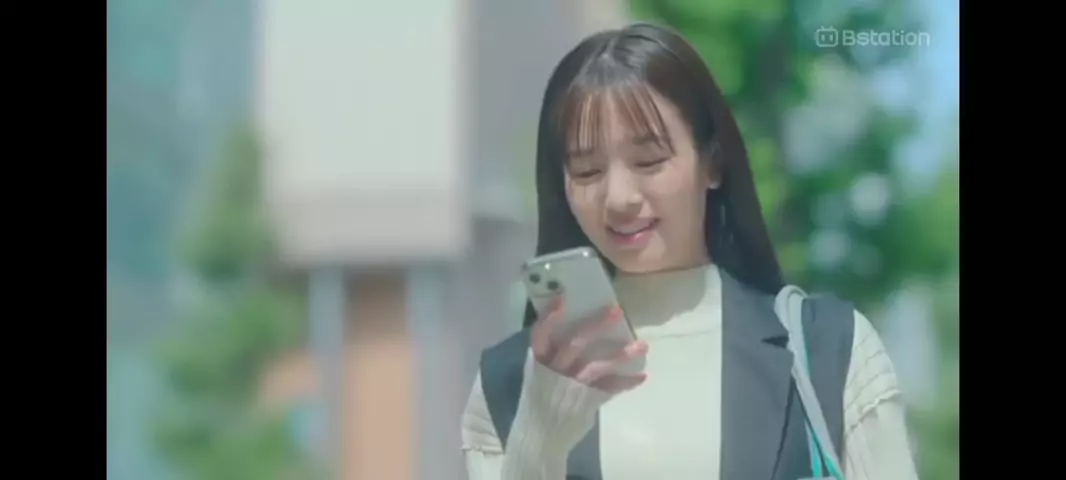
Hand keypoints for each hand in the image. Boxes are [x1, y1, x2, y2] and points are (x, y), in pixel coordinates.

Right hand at [530, 296, 648, 393]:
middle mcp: (555, 370)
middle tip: (617, 311)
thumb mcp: (535, 369)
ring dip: (620, 355)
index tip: (563, 298)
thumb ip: (548, 349)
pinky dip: (625, 383)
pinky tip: (642, 376)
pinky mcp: (586, 400)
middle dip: (597, 326)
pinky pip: (607, 389)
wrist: (540, 430)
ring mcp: (572, 385)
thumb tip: (566, 314)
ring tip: (643, 345)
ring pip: (596, 367)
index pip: (540, 335)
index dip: (550, 317)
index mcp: (539, 359)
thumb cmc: (539, 391)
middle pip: (575, 344)